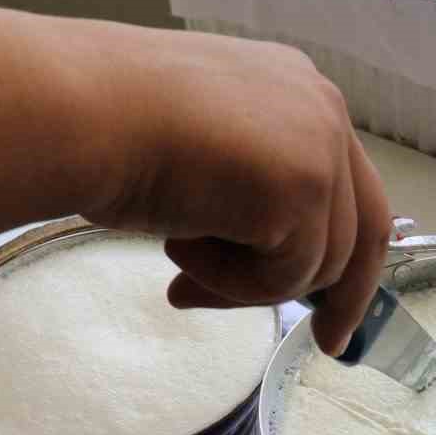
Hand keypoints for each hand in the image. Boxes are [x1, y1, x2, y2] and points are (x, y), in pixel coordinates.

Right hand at [88, 29, 392, 356]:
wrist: (73, 110)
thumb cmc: (106, 124)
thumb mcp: (202, 153)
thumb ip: (248, 189)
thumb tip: (261, 254)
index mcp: (297, 90)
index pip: (348, 185)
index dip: (345, 251)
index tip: (332, 305)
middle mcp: (322, 109)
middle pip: (361, 230)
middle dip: (342, 297)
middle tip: (327, 344)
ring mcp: (319, 147)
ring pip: (317, 264)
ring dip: (244, 281)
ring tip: (177, 255)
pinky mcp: (304, 189)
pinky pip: (285, 277)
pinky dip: (230, 282)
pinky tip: (178, 243)